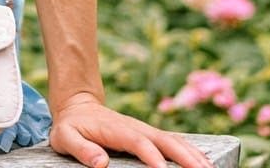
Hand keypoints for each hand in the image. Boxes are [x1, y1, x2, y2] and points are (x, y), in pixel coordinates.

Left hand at [49, 93, 214, 167]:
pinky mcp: (150, 135)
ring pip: (174, 140)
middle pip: (164, 140)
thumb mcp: (65, 137)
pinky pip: (174, 142)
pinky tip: (205, 162)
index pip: (136, 141)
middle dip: (184, 156)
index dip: (151, 155)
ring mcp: (145, 130)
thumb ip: (81, 148)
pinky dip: (191, 151)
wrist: (77, 106)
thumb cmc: (71, 126)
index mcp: (115, 129)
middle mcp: (135, 127)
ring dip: (193, 154)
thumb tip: (100, 163)